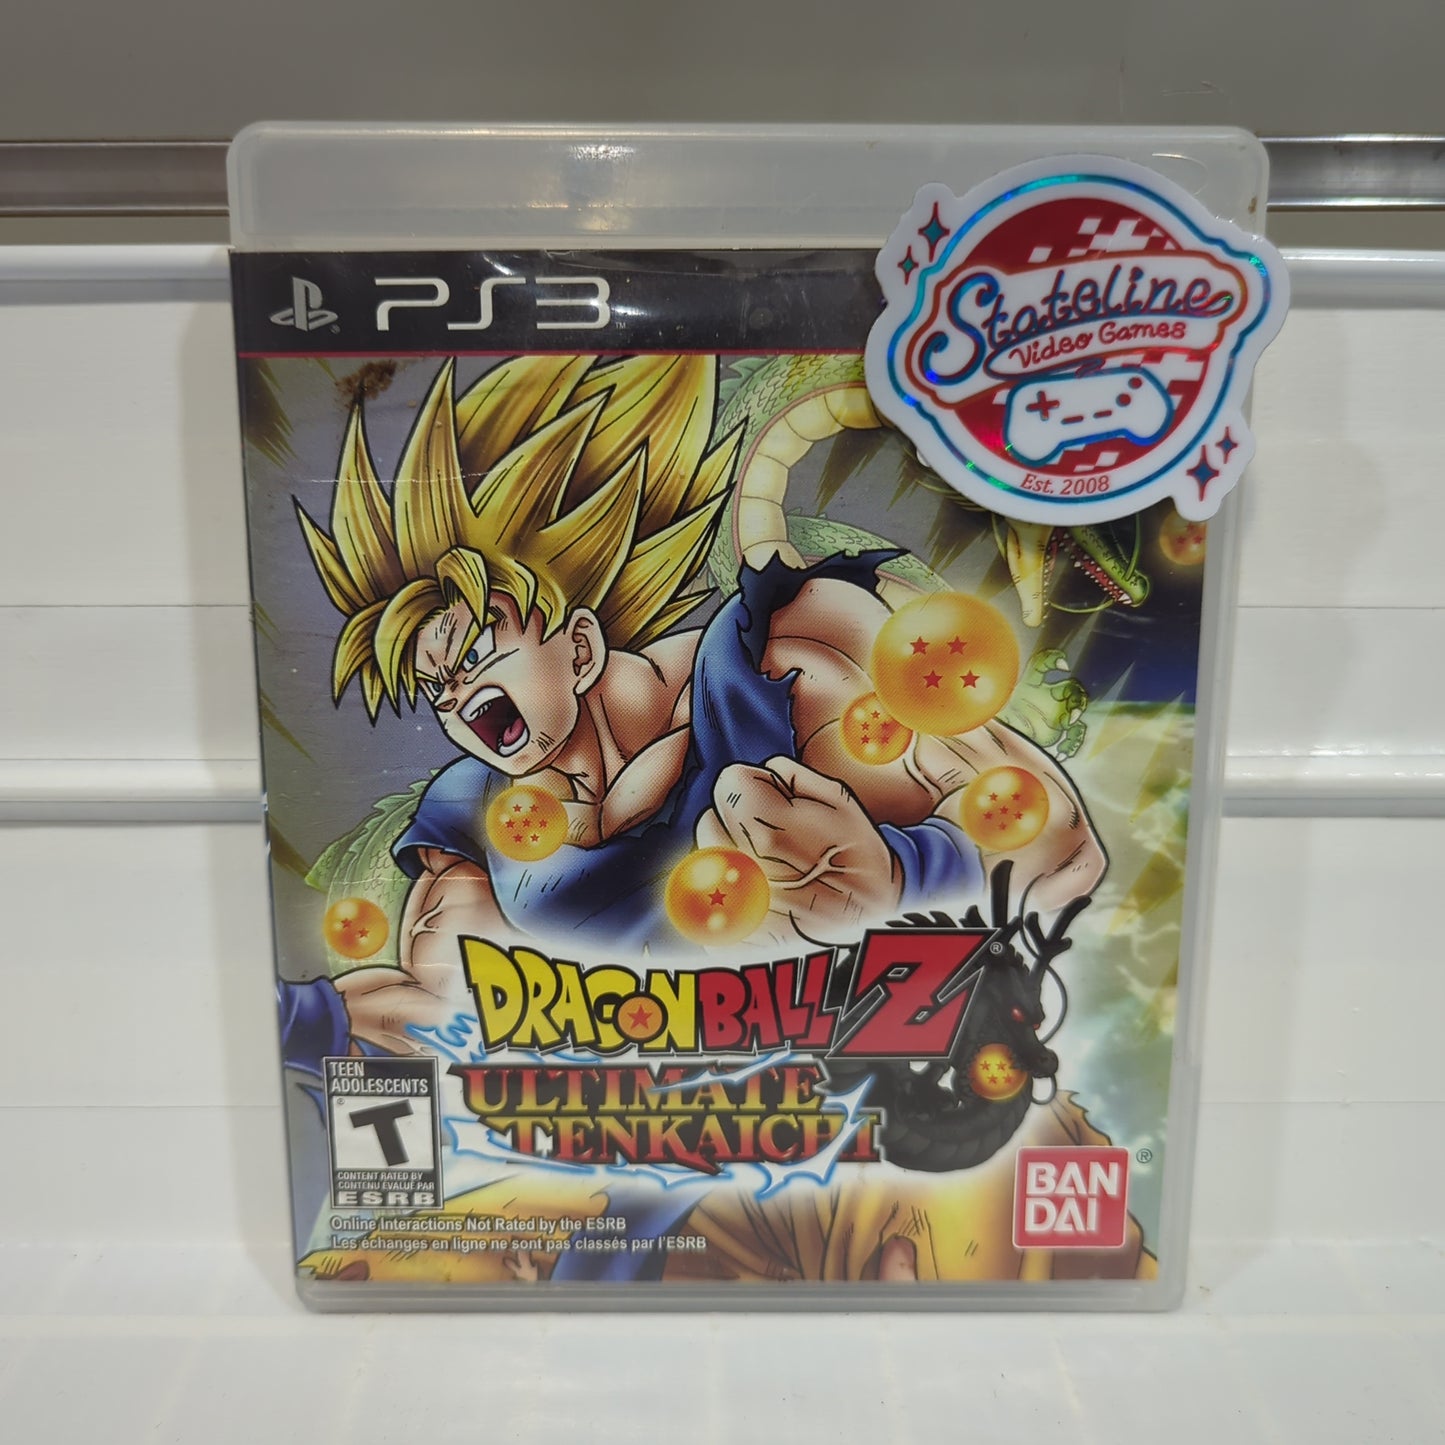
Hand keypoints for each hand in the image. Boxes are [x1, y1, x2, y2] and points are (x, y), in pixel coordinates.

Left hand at [695, 756, 901, 944]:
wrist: (875, 922)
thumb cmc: (859, 858)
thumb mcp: (841, 801)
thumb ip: (790, 775)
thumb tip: (759, 773)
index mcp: (769, 830)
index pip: (728, 782)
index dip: (753, 785)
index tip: (771, 801)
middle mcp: (745, 869)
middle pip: (710, 819)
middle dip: (737, 819)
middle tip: (772, 836)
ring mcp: (736, 909)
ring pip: (707, 860)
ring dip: (729, 855)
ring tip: (768, 867)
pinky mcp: (732, 939)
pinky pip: (709, 901)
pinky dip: (728, 894)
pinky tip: (761, 897)